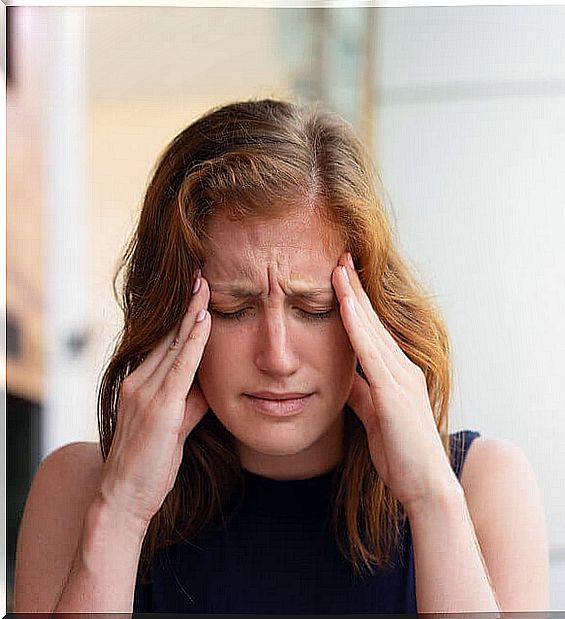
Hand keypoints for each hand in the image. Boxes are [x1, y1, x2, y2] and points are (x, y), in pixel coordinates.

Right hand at [98, 272, 211, 526]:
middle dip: (187, 306)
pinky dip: (194, 342)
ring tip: (205, 287)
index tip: (197, 292)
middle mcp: (138, 382)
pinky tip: (204, 322)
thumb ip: (190, 403)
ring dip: (192, 314)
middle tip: (202, 275)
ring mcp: (145, 393)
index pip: (166, 343)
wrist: (125, 498)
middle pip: (168, 336)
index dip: (183, 318)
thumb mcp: (176, 427)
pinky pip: (181, 367)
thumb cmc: (151, 465)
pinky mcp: (158, 407)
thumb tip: (209, 386)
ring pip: (174, 345)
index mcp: (140, 385)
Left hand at [331, 253, 457, 509]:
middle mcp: (404, 370)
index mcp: (398, 375)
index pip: (371, 332)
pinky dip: (357, 326)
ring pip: (371, 330)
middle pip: (373, 321)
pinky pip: (371, 353)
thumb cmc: (402, 457)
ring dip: (353, 297)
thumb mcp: (373, 418)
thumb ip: (360, 394)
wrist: (426, 487)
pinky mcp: (395, 393)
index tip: (339, 278)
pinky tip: (344, 305)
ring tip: (337, 269)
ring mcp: (402, 379)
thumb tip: (342, 376)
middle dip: (355, 289)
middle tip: (339, 257)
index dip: (356, 304)